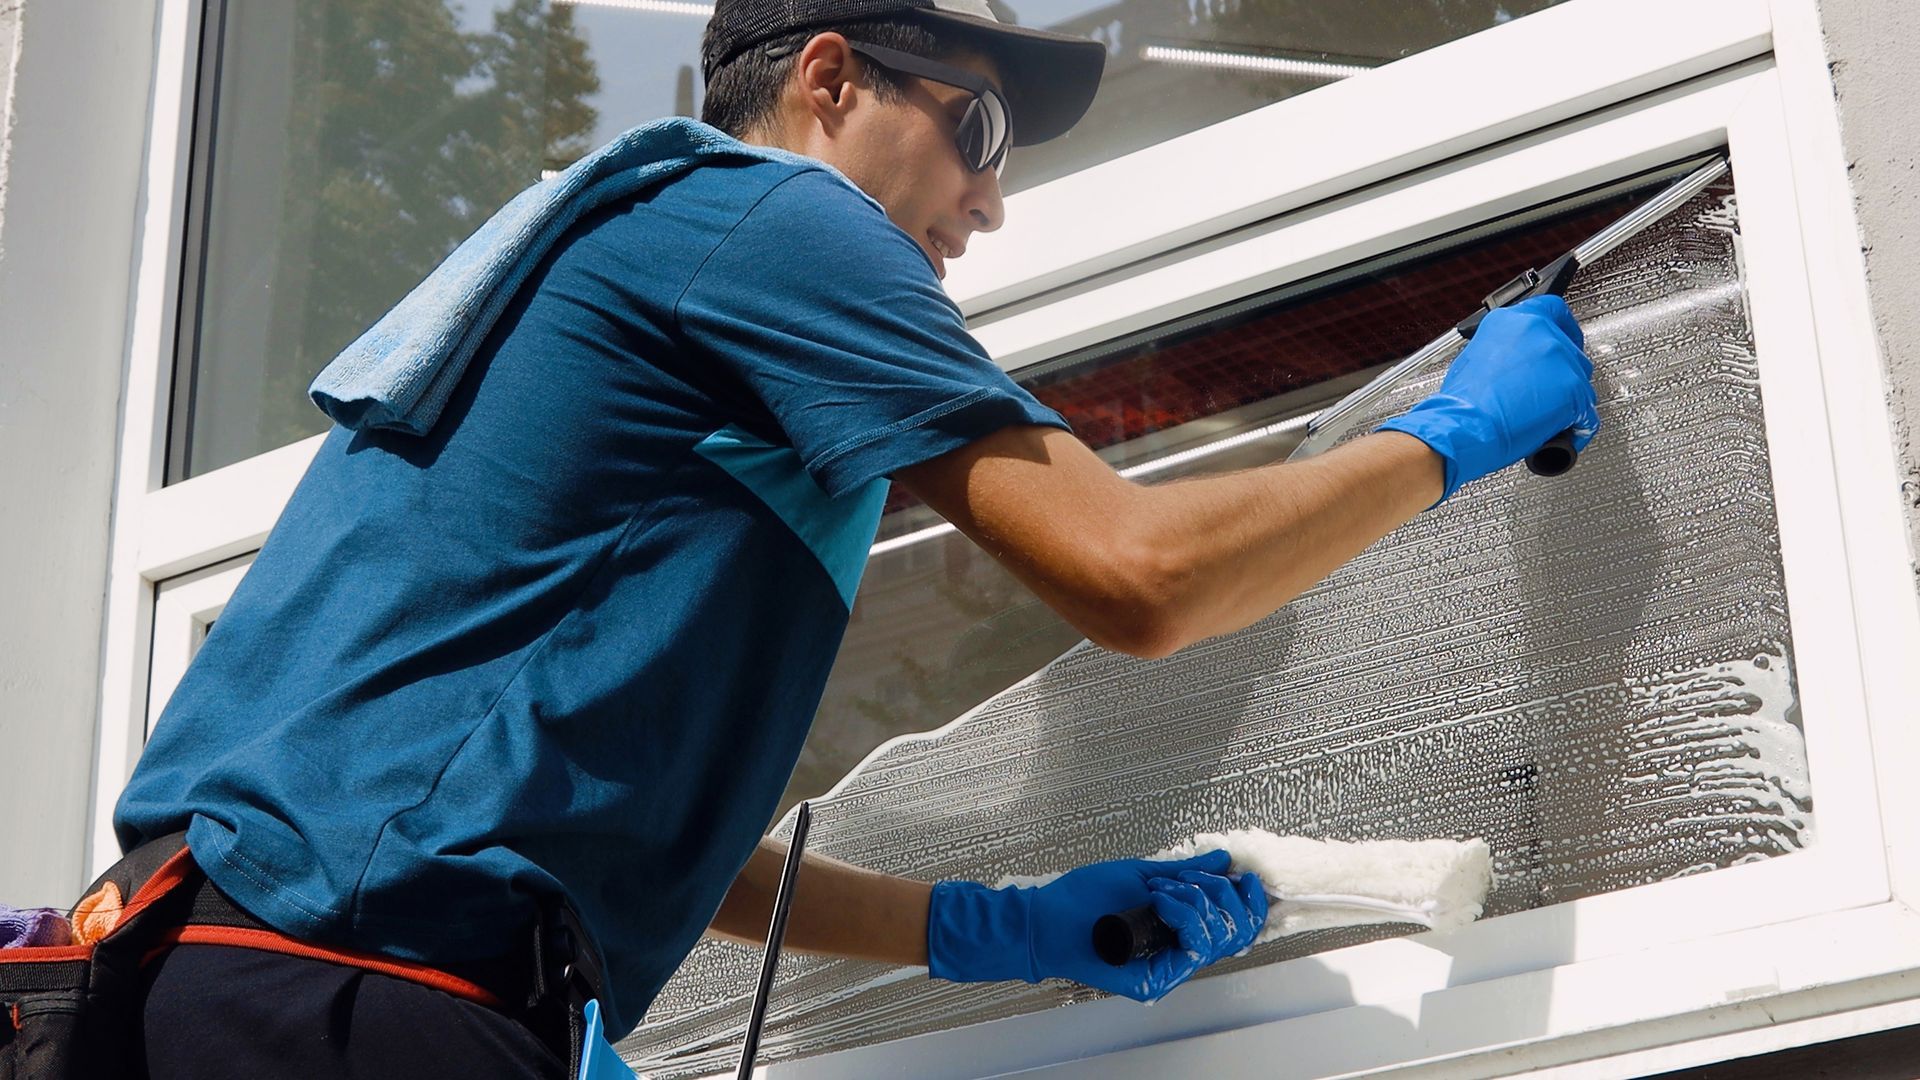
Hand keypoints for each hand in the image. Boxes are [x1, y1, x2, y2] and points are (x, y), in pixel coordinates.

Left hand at [926, 850, 1266, 1002]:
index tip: (1246, 875)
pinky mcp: (1156, 979)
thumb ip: (1185, 872)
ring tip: (1163, 890)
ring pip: (1219, 939)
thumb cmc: (1083, 898)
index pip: (1236, 924)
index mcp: (1182, 929)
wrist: (1046, 917)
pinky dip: (1184, 917)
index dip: (1250, 901)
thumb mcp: (1142, 874)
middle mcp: (1180, 951)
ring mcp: (1169, 966)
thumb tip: (1222, 860)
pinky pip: (1193, 949)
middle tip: (1190, 879)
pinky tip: (1161, 902)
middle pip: (1237, 933)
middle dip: (1224, 895)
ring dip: (1198, 902)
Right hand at [1377, 295, 1599, 500]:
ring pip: (1582, 382)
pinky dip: (1576, 428)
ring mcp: (1561, 360)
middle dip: (1563, 374)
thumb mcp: (1474, 357)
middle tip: (1548, 392)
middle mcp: (1540, 332)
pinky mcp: (1574, 390)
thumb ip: (1505, 350)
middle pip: (1572, 350)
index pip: (1553, 310)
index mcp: (1513, 321)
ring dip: (1569, 401)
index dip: (1563, 329)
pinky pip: (1587, 414)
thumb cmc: (1462, 402)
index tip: (1566, 338)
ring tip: (1546, 418)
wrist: (1463, 427)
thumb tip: (1517, 362)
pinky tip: (1559, 434)